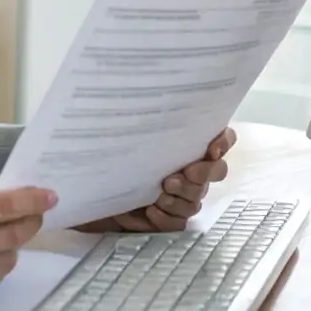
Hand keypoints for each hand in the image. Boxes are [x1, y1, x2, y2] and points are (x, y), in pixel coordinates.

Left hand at [79, 127, 237, 233]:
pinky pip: (179, 222)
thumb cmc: (108, 156)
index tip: (212, 147)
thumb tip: (141, 89)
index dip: (224, 141)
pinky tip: (152, 209)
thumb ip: (141, 117)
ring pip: (197, 198)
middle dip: (204, 172)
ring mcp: (180, 196)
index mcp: (183, 144)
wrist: (86, 190)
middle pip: (217, 171)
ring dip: (182, 195)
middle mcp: (188, 168)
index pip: (221, 138)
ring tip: (161, 191)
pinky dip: (167, 216)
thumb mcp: (123, 133)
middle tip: (183, 171)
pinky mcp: (168, 219)